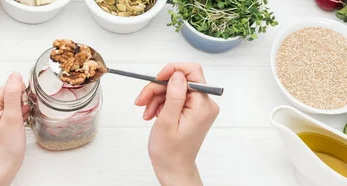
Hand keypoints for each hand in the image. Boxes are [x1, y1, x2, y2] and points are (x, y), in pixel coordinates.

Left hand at [0, 72, 29, 185]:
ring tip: (17, 125)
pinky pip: (12, 109)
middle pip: (13, 92)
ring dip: (21, 111)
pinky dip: (18, 116)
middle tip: (18, 120)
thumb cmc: (6, 146)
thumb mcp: (12, 117)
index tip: (20, 113)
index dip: (21, 99)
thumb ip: (13, 94)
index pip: (12, 86)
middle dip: (21, 105)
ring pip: (14, 101)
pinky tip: (16, 126)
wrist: (2, 165)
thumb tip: (15, 75)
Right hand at [135, 63, 218, 185]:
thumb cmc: (170, 152)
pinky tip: (152, 114)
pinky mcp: (192, 110)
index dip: (172, 71)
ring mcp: (199, 107)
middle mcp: (205, 104)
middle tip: (142, 100)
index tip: (156, 79)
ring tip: (146, 112)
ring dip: (156, 97)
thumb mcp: (167, 121)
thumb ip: (174, 95)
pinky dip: (160, 103)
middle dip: (157, 88)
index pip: (192, 72)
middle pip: (179, 80)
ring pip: (173, 88)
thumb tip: (177, 74)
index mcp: (203, 105)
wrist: (173, 168)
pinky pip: (174, 97)